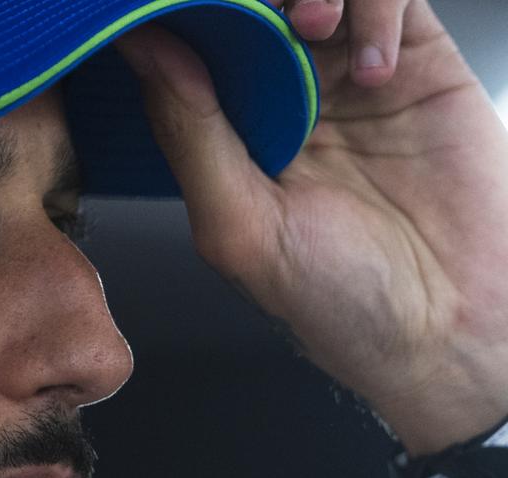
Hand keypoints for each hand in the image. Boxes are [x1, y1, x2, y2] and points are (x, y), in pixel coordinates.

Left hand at [115, 0, 507, 454]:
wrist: (450, 331)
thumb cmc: (339, 303)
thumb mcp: (240, 226)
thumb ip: (189, 134)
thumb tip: (142, 52)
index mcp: (226, 134)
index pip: (189, 48)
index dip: (181, 18)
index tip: (169, 8)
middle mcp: (284, 99)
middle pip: (250, 7)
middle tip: (253, 9)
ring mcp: (348, 77)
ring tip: (312, 27)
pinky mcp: (419, 64)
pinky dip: (377, 10)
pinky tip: (377, 70)